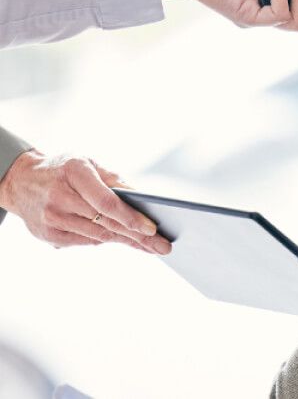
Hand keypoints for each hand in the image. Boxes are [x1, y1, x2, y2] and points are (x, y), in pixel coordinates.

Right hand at [0, 150, 171, 253]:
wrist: (21, 181)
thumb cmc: (64, 169)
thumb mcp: (89, 163)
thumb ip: (115, 180)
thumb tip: (143, 198)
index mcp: (75, 172)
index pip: (106, 202)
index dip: (131, 217)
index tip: (152, 228)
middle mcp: (60, 197)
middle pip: (106, 223)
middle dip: (138, 237)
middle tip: (163, 246)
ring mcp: (51, 219)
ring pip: (98, 236)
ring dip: (127, 241)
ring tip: (151, 246)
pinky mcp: (48, 235)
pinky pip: (86, 240)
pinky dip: (106, 239)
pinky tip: (123, 240)